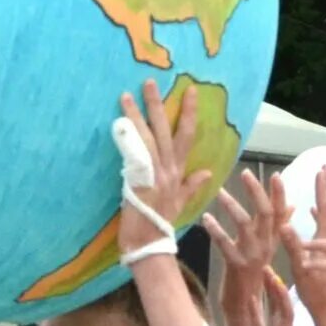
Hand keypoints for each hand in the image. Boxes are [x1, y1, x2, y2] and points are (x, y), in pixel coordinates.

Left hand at [116, 80, 210, 256]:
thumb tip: (207, 172)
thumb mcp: (180, 203)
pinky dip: (127, 138)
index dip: (189, 113)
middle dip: (159, 105)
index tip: (190, 91)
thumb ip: (192, 185)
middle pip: (166, 131)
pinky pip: (134, 155)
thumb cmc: (161, 224)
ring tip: (125, 96)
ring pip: (148, 138)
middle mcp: (168, 169)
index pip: (187, 136)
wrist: (150, 244)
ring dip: (137, 116)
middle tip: (150, 82)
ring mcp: (154, 175)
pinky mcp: (139, 181)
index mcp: (178, 172)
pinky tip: (119, 123)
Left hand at [204, 169, 283, 295]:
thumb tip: (291, 205)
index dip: (280, 193)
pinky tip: (205, 218)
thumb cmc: (254, 276)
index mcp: (273, 240)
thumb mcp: (267, 248)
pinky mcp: (237, 265)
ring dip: (232, 206)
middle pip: (267, 213)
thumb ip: (277, 226)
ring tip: (219, 192)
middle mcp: (266, 245)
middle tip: (245, 173)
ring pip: (246, 224)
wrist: (245, 308)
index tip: (276, 175)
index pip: (280, 212)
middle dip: (257, 192)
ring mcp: (253, 256)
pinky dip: (215, 229)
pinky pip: (225, 243)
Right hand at [222, 255, 295, 325]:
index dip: (281, 294)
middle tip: (266, 266)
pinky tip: (248, 300)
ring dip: (265, 295)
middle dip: (274, 287)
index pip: (286, 313)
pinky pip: (260, 325)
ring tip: (258, 275)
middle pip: (279, 308)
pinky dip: (254, 311)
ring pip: (269, 314)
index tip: (276, 277)